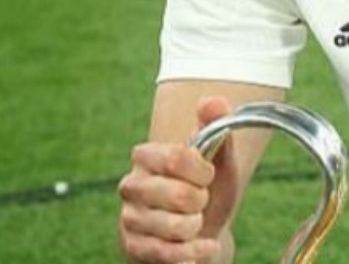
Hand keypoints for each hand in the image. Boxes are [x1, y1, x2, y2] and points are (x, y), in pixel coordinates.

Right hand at [118, 97, 236, 262]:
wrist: (202, 230)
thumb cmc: (208, 189)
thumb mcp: (220, 159)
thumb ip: (217, 127)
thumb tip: (212, 100)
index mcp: (147, 155)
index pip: (175, 157)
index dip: (201, 170)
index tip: (208, 174)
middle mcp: (131, 185)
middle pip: (177, 194)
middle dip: (201, 200)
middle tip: (201, 200)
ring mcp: (129, 217)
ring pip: (172, 226)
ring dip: (196, 226)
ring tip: (196, 221)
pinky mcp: (131, 247)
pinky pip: (165, 252)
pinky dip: (193, 251)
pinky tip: (205, 246)